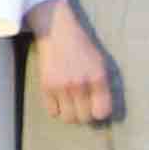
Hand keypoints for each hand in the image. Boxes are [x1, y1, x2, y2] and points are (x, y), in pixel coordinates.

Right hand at [31, 2, 114, 125]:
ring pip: (68, 118)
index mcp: (98, 78)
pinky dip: (56, 109)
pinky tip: (58, 100)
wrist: (56, 31)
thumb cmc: (81, 47)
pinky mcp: (46, 86)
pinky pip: (52, 112)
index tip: (96, 108)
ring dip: (70, 115)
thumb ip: (102, 86)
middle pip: (84, 117)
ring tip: (70, 106)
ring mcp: (62, 86)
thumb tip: (100, 110)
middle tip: (82, 107)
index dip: (99, 112)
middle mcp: (80, 84)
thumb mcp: (99, 63)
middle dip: (84, 115)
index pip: (102, 112)